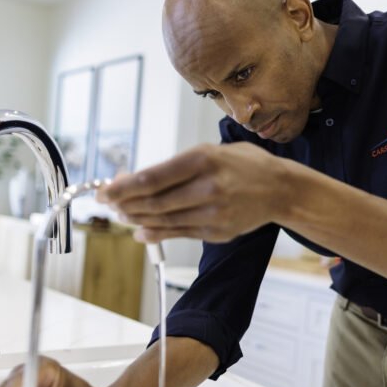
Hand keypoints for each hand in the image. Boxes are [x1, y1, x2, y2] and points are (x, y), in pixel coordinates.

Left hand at [97, 142, 289, 242]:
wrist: (281, 189)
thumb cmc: (244, 166)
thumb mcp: (210, 152)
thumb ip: (175, 166)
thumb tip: (135, 178)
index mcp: (203, 159)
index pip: (152, 178)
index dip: (122, 187)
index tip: (106, 190)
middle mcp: (208, 186)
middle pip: (153, 202)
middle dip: (123, 204)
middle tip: (108, 203)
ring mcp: (213, 212)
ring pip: (163, 220)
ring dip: (136, 219)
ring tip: (122, 215)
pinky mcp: (217, 231)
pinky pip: (179, 233)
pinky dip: (155, 234)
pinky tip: (141, 231)